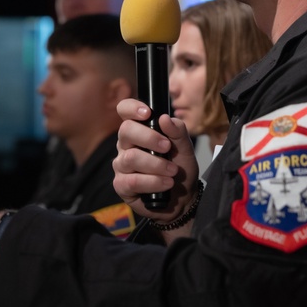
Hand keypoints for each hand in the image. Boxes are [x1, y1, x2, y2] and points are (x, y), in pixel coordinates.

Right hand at [113, 98, 198, 221]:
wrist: (182, 198)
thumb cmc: (179, 169)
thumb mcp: (185, 148)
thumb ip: (178, 132)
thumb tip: (165, 118)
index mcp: (138, 130)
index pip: (124, 110)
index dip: (132, 108)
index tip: (147, 114)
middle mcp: (125, 145)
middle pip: (126, 131)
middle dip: (149, 138)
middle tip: (168, 148)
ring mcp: (121, 165)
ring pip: (131, 158)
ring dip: (156, 165)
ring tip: (172, 172)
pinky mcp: (121, 185)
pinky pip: (132, 181)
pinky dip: (153, 182)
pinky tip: (166, 184)